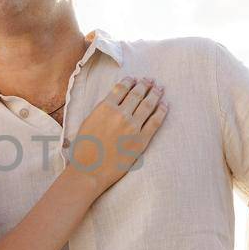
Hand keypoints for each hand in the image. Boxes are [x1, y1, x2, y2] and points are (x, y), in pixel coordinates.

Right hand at [71, 77, 167, 191]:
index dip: (130, 81)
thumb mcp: (88, 121)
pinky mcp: (142, 140)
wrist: (89, 170)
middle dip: (145, 85)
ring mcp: (133, 127)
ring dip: (155, 94)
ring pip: (148, 105)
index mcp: (105, 108)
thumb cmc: (84, 148)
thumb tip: (114, 100)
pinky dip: (161, 111)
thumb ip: (102, 109)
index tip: (134, 79)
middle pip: (137, 94)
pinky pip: (155, 122)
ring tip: (159, 88)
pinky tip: (165, 105)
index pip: (121, 88)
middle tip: (150, 80)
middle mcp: (120, 114)